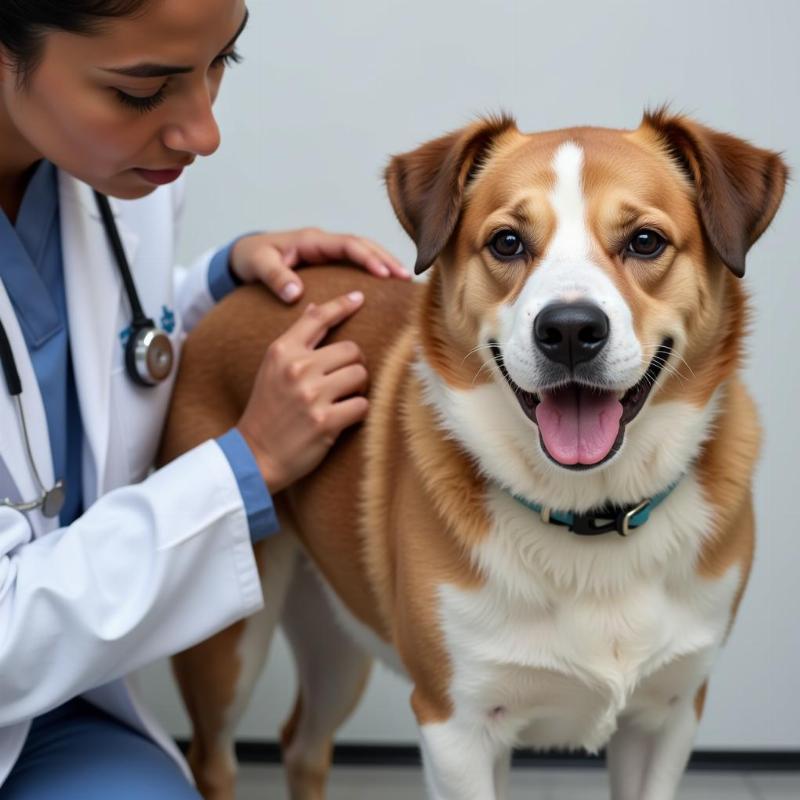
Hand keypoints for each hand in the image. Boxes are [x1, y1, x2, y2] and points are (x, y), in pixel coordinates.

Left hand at [229, 227, 409, 302]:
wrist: (243, 254)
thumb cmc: (251, 259)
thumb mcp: (258, 266)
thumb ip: (275, 277)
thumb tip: (295, 294)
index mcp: (311, 240)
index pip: (348, 245)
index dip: (368, 258)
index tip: (385, 275)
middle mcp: (323, 241)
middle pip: (363, 244)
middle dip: (386, 258)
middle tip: (406, 277)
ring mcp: (327, 249)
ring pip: (363, 250)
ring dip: (384, 261)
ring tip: (404, 279)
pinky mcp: (328, 259)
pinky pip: (356, 260)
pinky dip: (374, 267)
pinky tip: (387, 282)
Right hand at [237, 291, 368, 492]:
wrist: (254, 455)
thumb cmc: (267, 411)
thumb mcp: (272, 369)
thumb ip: (296, 341)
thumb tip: (313, 307)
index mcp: (282, 351)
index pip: (317, 317)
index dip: (342, 304)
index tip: (360, 297)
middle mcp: (297, 368)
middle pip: (352, 349)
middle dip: (354, 364)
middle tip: (345, 381)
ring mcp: (311, 395)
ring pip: (360, 375)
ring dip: (358, 389)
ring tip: (343, 400)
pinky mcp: (325, 421)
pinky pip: (362, 405)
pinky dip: (358, 412)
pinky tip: (343, 419)